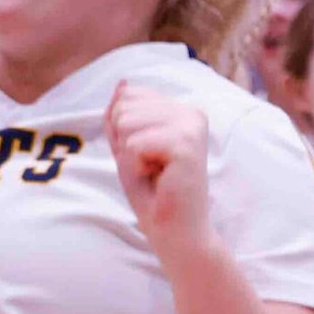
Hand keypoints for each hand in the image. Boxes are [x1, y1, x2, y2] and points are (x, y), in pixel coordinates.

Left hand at [107, 81, 213, 262]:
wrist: (174, 231)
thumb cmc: (152, 192)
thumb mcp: (126, 146)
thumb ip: (122, 113)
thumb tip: (122, 82)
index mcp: (181, 109)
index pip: (127, 96)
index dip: (122, 131)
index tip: (145, 156)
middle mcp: (192, 112)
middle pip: (124, 107)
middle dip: (124, 142)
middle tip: (150, 167)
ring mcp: (192, 127)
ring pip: (127, 122)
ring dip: (130, 155)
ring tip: (154, 172)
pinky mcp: (187, 145)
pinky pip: (134, 144)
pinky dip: (136, 166)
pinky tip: (159, 178)